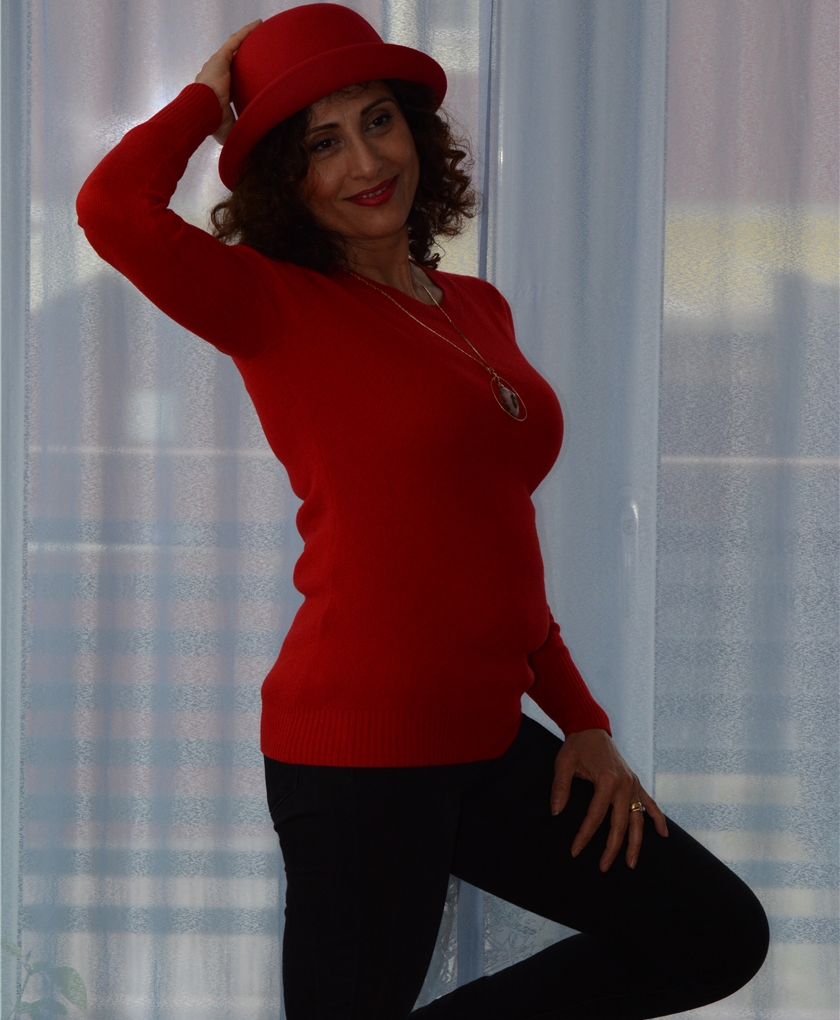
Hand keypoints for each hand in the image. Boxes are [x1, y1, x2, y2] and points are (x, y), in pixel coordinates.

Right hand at [195, 20, 262, 144]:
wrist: (201, 111)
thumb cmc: (210, 123)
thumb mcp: (226, 129)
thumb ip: (237, 132)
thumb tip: (249, 145)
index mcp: (214, 92)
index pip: (228, 82)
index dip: (239, 79)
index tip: (251, 79)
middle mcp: (213, 75)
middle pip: (231, 63)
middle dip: (243, 57)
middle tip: (258, 54)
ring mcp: (216, 65)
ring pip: (234, 49)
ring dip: (247, 41)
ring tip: (260, 33)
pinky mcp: (220, 58)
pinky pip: (236, 41)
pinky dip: (247, 32)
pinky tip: (258, 24)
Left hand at [550, 728, 667, 871]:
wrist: (591, 728)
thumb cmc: (576, 746)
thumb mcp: (563, 763)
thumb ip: (560, 788)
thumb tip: (556, 812)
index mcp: (606, 779)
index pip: (595, 816)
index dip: (585, 835)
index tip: (575, 851)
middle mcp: (625, 784)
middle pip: (620, 824)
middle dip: (612, 848)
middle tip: (603, 867)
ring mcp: (633, 784)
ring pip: (638, 819)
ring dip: (636, 843)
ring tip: (630, 863)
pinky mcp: (636, 783)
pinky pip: (650, 804)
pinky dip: (657, 819)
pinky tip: (663, 835)